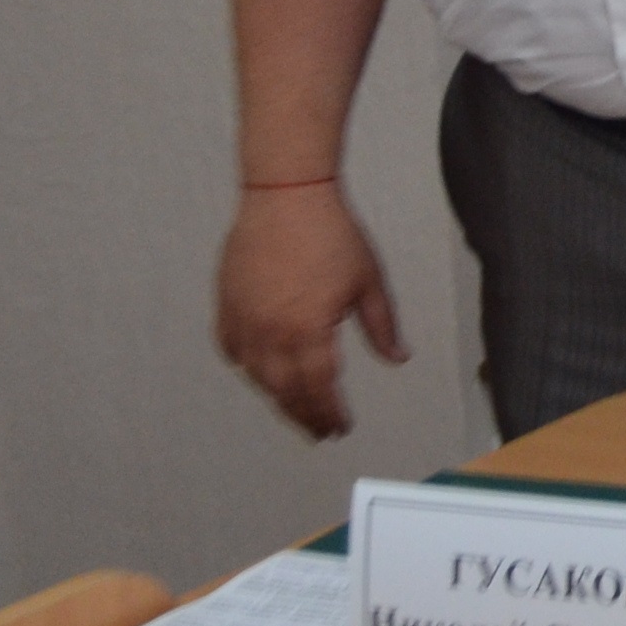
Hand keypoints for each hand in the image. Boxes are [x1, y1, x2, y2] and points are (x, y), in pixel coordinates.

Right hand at [216, 181, 405, 438]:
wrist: (286, 194)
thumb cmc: (331, 233)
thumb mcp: (368, 281)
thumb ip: (381, 327)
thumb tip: (398, 358)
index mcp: (309, 331)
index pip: (320, 388)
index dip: (330, 414)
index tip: (339, 428)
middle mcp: (272, 333)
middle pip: (285, 391)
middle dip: (304, 415)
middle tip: (319, 431)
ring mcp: (244, 319)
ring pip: (257, 375)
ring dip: (277, 396)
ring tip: (295, 407)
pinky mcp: (227, 303)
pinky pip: (232, 348)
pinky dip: (247, 365)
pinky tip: (259, 370)